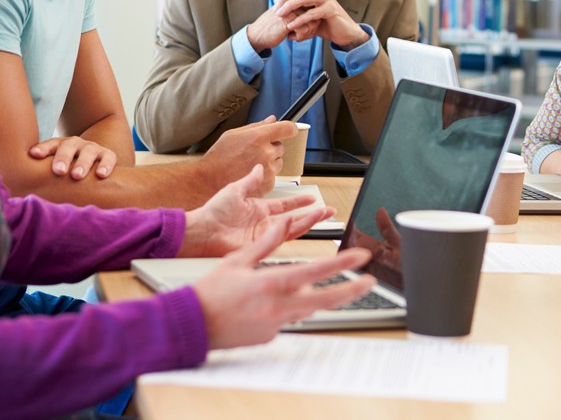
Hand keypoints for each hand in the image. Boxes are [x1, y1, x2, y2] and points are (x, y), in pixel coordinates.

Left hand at [29, 136, 117, 179]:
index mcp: (60, 145)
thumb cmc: (67, 169)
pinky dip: (105, 165)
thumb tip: (17, 181)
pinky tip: (101, 175)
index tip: (34, 155)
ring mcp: (93, 148)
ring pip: (88, 152)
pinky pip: (108, 158)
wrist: (93, 160)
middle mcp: (76, 144)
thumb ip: (39, 171)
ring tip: (77, 176)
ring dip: (83, 163)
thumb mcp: (53, 166)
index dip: (43, 149)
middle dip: (63, 158)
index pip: (51, 144)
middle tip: (58, 171)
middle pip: (69, 146)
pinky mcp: (108, 155)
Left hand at [180, 164, 334, 256]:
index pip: (285, 206)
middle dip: (313, 215)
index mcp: (258, 210)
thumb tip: (260, 166)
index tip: (312, 197)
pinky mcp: (261, 246)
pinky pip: (281, 237)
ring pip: (293, 229)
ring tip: (323, 214)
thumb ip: (251, 180)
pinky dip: (292, 229)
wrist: (202, 229)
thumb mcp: (235, 189)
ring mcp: (263, 236)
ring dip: (309, 221)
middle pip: (295, 219)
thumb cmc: (212, 212)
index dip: (299, 202)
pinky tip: (302, 221)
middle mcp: (264, 224)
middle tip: (329, 210)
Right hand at [193, 214, 374, 349]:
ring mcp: (275, 325)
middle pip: (325, 300)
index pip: (316, 272)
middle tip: (370, 281)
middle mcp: (278, 307)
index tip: (361, 257)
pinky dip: (284, 307)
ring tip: (299, 285)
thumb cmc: (210, 292)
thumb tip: (284, 223)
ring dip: (312, 297)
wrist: (190, 326)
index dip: (342, 264)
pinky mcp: (270, 336)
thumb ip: (267, 243)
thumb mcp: (238, 260)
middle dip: (351, 290)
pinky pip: (286, 318)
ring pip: (306, 309)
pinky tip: (264, 303)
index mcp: (272, 283)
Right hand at [198, 117, 295, 194]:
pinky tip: (250, 174)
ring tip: (249, 164)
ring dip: (269, 162)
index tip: (289, 129)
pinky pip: (274, 176)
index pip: (287, 128)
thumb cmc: (218, 158)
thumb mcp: (233, 134)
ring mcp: (269, 169)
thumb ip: (256, 126)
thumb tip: (272, 120)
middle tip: (253, 152)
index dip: (289, 128)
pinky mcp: (269, 183)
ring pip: (278, 162)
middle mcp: (266, 153)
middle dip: (270, 148)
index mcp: (259, 137)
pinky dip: (266, 175)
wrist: (210, 181)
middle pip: (280, 146)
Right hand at [245, 5, 313, 52]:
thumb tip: (319, 22)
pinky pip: (304, 29)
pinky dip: (300, 37)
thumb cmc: (274, 29)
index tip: (305, 31)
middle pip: (315, 17)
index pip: (314, 11)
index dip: (312, 23)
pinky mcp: (287, 20)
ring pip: (311, 23)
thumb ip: (301, 17)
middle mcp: (293, 4)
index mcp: (293, 2)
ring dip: (306, 34)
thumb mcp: (289, 20)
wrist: (257, 35)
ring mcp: (290, 11)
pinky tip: (290, 37)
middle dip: (311, 29)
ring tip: (296, 37)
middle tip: (301, 36)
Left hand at [274, 0, 368, 49]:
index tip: (275, 3)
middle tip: (275, 10)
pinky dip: (299, 19)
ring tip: (280, 16)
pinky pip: (312, 13)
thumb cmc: (324, 25)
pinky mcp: (331, 10)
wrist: (344, 33)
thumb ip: (295, 11)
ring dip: (289, 6)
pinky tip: (291, 26)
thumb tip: (276, 12)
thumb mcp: (308, 15)